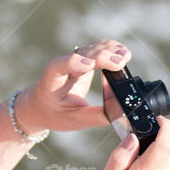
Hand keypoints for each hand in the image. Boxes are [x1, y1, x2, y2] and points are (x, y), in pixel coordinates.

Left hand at [14, 39, 130, 133]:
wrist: (44, 104)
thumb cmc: (56, 113)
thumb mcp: (74, 120)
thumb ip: (97, 116)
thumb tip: (122, 110)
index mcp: (51, 82)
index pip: (57, 67)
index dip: (73, 62)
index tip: (89, 65)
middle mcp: (62, 66)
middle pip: (80, 54)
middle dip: (101, 56)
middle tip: (119, 63)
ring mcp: (74, 60)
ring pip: (91, 48)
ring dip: (109, 50)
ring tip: (125, 58)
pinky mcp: (85, 58)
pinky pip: (99, 49)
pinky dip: (111, 50)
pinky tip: (123, 55)